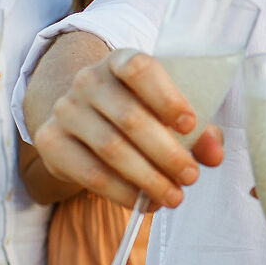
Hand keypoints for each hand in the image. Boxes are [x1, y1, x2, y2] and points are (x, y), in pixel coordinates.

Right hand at [32, 49, 222, 209]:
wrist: (85, 118)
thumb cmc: (141, 112)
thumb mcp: (170, 112)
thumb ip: (198, 131)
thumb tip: (215, 155)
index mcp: (121, 60)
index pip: (139, 69)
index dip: (166, 97)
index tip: (190, 125)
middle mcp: (89, 79)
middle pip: (130, 118)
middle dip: (167, 153)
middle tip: (191, 177)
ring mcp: (66, 109)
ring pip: (111, 148)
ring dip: (148, 178)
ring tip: (174, 196)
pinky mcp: (50, 141)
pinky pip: (90, 173)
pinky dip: (122, 193)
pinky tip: (145, 203)